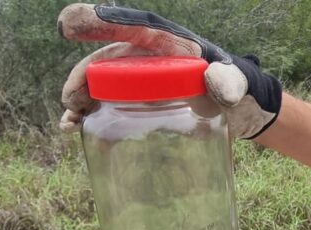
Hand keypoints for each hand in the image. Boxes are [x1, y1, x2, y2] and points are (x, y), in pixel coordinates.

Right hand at [57, 3, 281, 138]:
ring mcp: (141, 79)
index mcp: (170, 43)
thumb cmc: (238, 87)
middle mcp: (148, 56)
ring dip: (80, 98)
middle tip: (72, 100)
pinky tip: (75, 127)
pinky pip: (106, 102)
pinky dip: (89, 113)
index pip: (134, 27)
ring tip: (70, 121)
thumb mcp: (238, 83)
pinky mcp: (139, 101)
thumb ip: (231, 81)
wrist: (241, 108)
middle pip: (107, 60)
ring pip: (100, 82)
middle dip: (83, 75)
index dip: (101, 22)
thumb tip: (214, 82)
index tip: (69, 23)